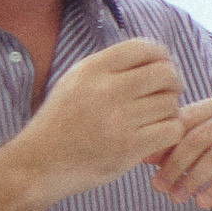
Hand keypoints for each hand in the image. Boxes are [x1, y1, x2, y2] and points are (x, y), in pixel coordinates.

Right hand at [7, 38, 186, 203]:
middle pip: (165, 73)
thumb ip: (112, 66)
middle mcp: (106, 90)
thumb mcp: (76, 81)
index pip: (145, 48)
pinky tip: (155, 135)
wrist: (39, 163)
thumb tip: (158, 55)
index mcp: (92, 69)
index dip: (162, 57)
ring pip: (171, 103)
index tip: (161, 69)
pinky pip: (171, 130)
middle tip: (165, 94)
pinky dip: (170, 132)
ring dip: (168, 111)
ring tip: (152, 118)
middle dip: (172, 83)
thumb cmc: (63, 120)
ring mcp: (118, 120)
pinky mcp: (129, 148)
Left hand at [149, 98, 211, 207]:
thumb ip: (175, 146)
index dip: (164, 144)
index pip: (184, 121)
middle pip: (198, 140)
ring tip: (177, 198)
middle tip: (159, 187)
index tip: (147, 166)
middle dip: (175, 166)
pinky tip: (202, 203)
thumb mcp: (201, 146)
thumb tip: (143, 155)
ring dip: (192, 181)